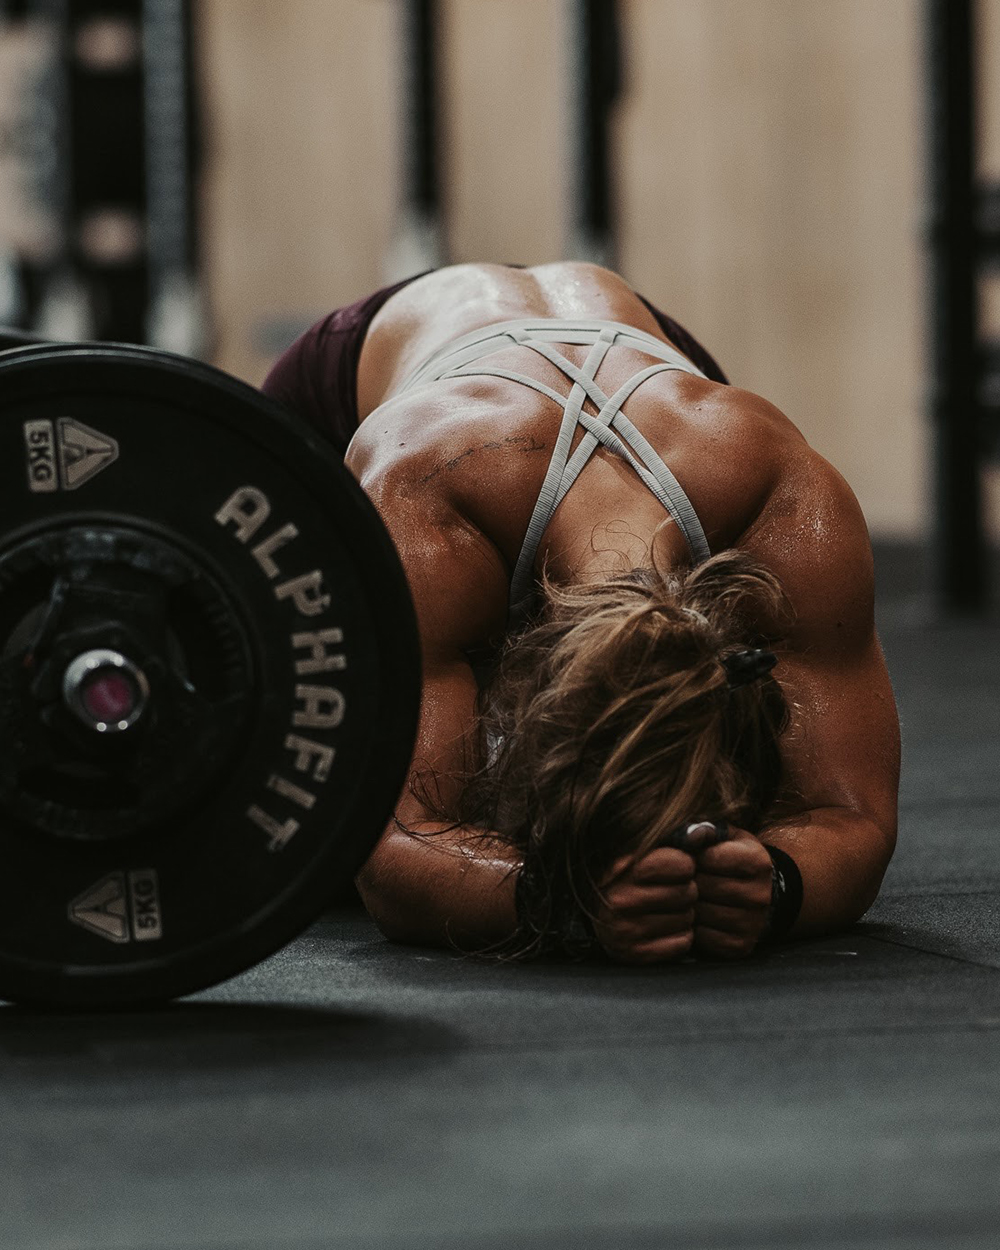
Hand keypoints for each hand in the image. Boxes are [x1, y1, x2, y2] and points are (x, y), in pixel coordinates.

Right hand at [590, 824, 722, 963]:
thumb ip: (677, 839)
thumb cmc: (633, 879)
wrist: (600, 915)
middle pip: (688, 892)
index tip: (675, 869)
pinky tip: (663, 930)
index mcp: (623, 868)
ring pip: (687, 919)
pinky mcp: (634, 954)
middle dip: (686, 892)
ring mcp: (624, 929)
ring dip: (683, 915)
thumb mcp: (647, 852)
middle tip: (670, 893)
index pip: (682, 863)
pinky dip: (679, 937)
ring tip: (665, 911)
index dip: (684, 866)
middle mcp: (619, 898)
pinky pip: (682, 943)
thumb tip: (703, 832)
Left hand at [692, 826, 772, 957]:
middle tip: (682, 878)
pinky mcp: (741, 946)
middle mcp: (760, 895)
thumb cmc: (732, 859)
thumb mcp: (726, 837)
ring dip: (687, 905)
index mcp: (757, 862)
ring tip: (687, 896)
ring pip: (701, 914)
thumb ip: (706, 830)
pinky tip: (696, 916)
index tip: (691, 858)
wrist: (758, 893)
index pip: (710, 857)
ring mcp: (753, 923)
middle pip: (704, 887)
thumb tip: (689, 836)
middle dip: (687, 881)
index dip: (693, 856)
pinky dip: (693, 929)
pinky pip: (704, 938)